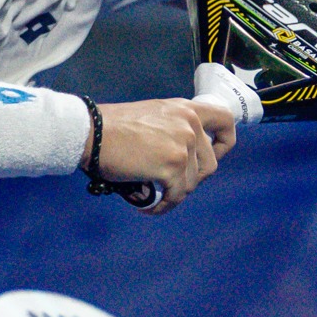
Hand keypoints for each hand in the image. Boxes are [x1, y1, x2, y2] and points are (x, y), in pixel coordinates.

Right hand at [92, 97, 239, 209]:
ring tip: (155, 197)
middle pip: (209, 164)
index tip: (213, 154)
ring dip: (174, 194)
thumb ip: (173, 127)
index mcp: (186, 109)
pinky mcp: (172, 167)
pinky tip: (148, 207)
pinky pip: (176, 196)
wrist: (91, 133)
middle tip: (171, 184)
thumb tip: (179, 155)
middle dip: (191, 179)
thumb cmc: (112, 126)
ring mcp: (183, 146)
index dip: (224, 143)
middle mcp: (190, 125)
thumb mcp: (153, 115)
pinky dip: (163, 206)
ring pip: (191, 184)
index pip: (225, 121)